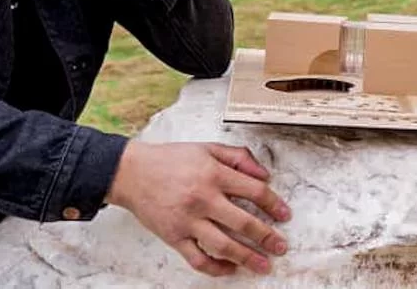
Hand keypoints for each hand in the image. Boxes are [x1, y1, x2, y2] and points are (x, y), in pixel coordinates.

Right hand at [106, 141, 291, 276]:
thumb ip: (238, 157)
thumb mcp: (207, 148)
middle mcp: (203, 198)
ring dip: (247, 258)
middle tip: (281, 247)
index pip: (254, 191)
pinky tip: (230, 268)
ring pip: (223, 245)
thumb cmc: (169, 160)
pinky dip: (216, 268)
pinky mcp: (174, 237)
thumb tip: (264, 175)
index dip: (274, 204)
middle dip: (267, 237)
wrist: (132, 172)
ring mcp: (188, 220)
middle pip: (243, 222)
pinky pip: (198, 259)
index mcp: (214, 174)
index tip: (285, 215)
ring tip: (263, 265)